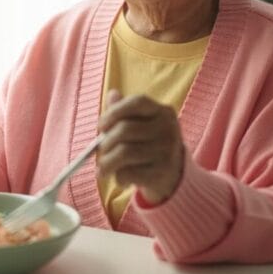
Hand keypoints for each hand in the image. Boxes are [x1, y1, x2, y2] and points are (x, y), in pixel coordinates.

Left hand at [96, 89, 184, 204]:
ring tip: (104, 168)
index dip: (114, 112)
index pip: (137, 102)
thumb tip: (112, 94)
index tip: (101, 126)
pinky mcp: (162, 172)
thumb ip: (125, 111)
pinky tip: (121, 178)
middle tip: (99, 151)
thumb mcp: (142, 124)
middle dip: (105, 142)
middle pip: (125, 129)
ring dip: (107, 162)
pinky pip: (129, 173)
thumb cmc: (150, 144)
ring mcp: (167, 151)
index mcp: (163, 112)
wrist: (173, 174)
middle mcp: (168, 129)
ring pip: (124, 153)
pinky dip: (118, 177)